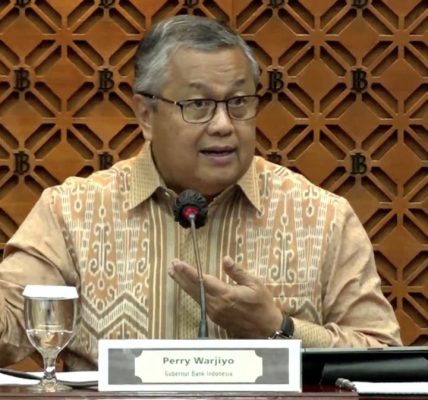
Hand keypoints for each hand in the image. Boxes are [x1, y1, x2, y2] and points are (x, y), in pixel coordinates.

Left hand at [168, 256, 282, 337]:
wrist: (266, 328)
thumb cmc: (262, 303)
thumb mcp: (254, 283)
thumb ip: (237, 272)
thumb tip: (225, 259)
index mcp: (226, 294)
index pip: (203, 280)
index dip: (189, 271)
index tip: (178, 263)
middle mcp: (216, 304)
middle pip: (194, 288)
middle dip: (182, 276)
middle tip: (172, 265)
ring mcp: (214, 312)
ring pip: (195, 296)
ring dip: (184, 284)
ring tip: (174, 273)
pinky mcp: (215, 317)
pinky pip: (200, 302)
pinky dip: (192, 292)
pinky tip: (187, 286)